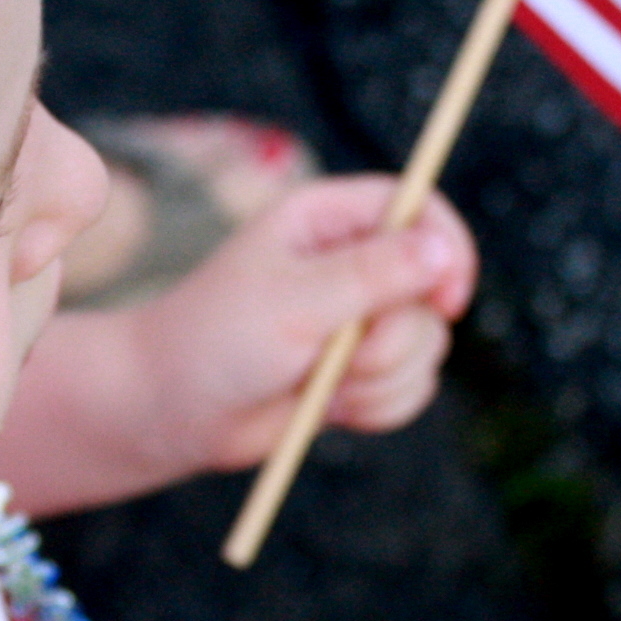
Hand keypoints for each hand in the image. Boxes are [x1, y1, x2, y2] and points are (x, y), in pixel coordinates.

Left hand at [127, 175, 477, 471]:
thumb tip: (441, 248)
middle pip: (431, 291)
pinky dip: (380, 407)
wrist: (172, 411)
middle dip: (394, 338)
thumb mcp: (294, 300)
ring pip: (426, 348)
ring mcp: (358, 321)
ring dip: (381, 379)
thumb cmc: (216, 340)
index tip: (447, 299)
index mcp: (326, 219)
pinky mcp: (359, 373)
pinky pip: (411, 390)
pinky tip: (332, 409)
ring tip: (319, 384)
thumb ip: (372, 274)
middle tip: (340, 355)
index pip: (417, 208)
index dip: (446, 247)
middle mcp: (350, 263)